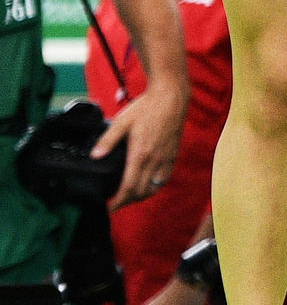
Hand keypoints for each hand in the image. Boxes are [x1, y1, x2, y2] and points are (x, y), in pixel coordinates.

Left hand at [91, 87, 180, 209]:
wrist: (171, 96)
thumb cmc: (147, 107)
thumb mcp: (121, 122)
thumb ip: (107, 140)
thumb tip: (95, 156)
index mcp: (140, 154)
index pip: (129, 187)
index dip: (119, 201)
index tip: (110, 207)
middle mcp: (155, 160)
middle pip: (142, 192)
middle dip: (129, 201)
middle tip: (117, 201)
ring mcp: (166, 158)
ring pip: (155, 187)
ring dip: (143, 195)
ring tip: (132, 195)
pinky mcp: (173, 154)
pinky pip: (165, 177)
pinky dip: (155, 186)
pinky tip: (149, 182)